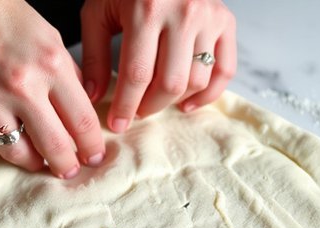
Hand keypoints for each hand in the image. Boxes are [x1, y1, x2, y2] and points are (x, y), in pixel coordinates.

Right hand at [0, 0, 104, 178]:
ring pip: (17, 154)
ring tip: (36, 159)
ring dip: (31, 162)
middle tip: (68, 169)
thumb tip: (82, 109)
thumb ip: (67, 74)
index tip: (93, 156)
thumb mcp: (47, 36)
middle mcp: (21, 86)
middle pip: (54, 146)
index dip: (92, 146)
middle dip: (66, 165)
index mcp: (50, 64)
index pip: (83, 121)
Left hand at [80, 0, 236, 131]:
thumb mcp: (98, 12)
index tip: (117, 124)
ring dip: (174, 101)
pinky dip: (209, 94)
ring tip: (155, 102)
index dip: (126, 106)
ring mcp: (208, 18)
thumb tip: (93, 96)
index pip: (137, 75)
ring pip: (196, 80)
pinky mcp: (226, 21)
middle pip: (170, 83)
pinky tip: (187, 104)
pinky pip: (225, 70)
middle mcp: (183, 14)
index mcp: (146, 11)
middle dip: (149, 107)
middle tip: (135, 112)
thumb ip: (93, 55)